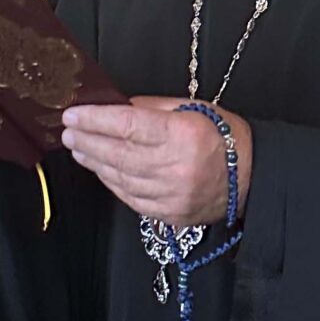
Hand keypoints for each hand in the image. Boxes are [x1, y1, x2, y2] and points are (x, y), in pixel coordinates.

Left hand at [61, 97, 250, 226]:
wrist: (252, 177)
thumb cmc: (223, 137)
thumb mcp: (192, 108)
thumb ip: (152, 108)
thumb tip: (116, 107)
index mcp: (183, 134)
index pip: (127, 125)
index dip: (95, 120)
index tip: (73, 114)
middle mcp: (176, 166)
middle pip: (118, 153)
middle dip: (87, 141)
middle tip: (67, 132)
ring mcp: (172, 194)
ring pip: (120, 177)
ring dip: (94, 162)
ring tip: (78, 149)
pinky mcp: (169, 213)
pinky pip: (131, 197)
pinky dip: (111, 182)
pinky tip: (100, 169)